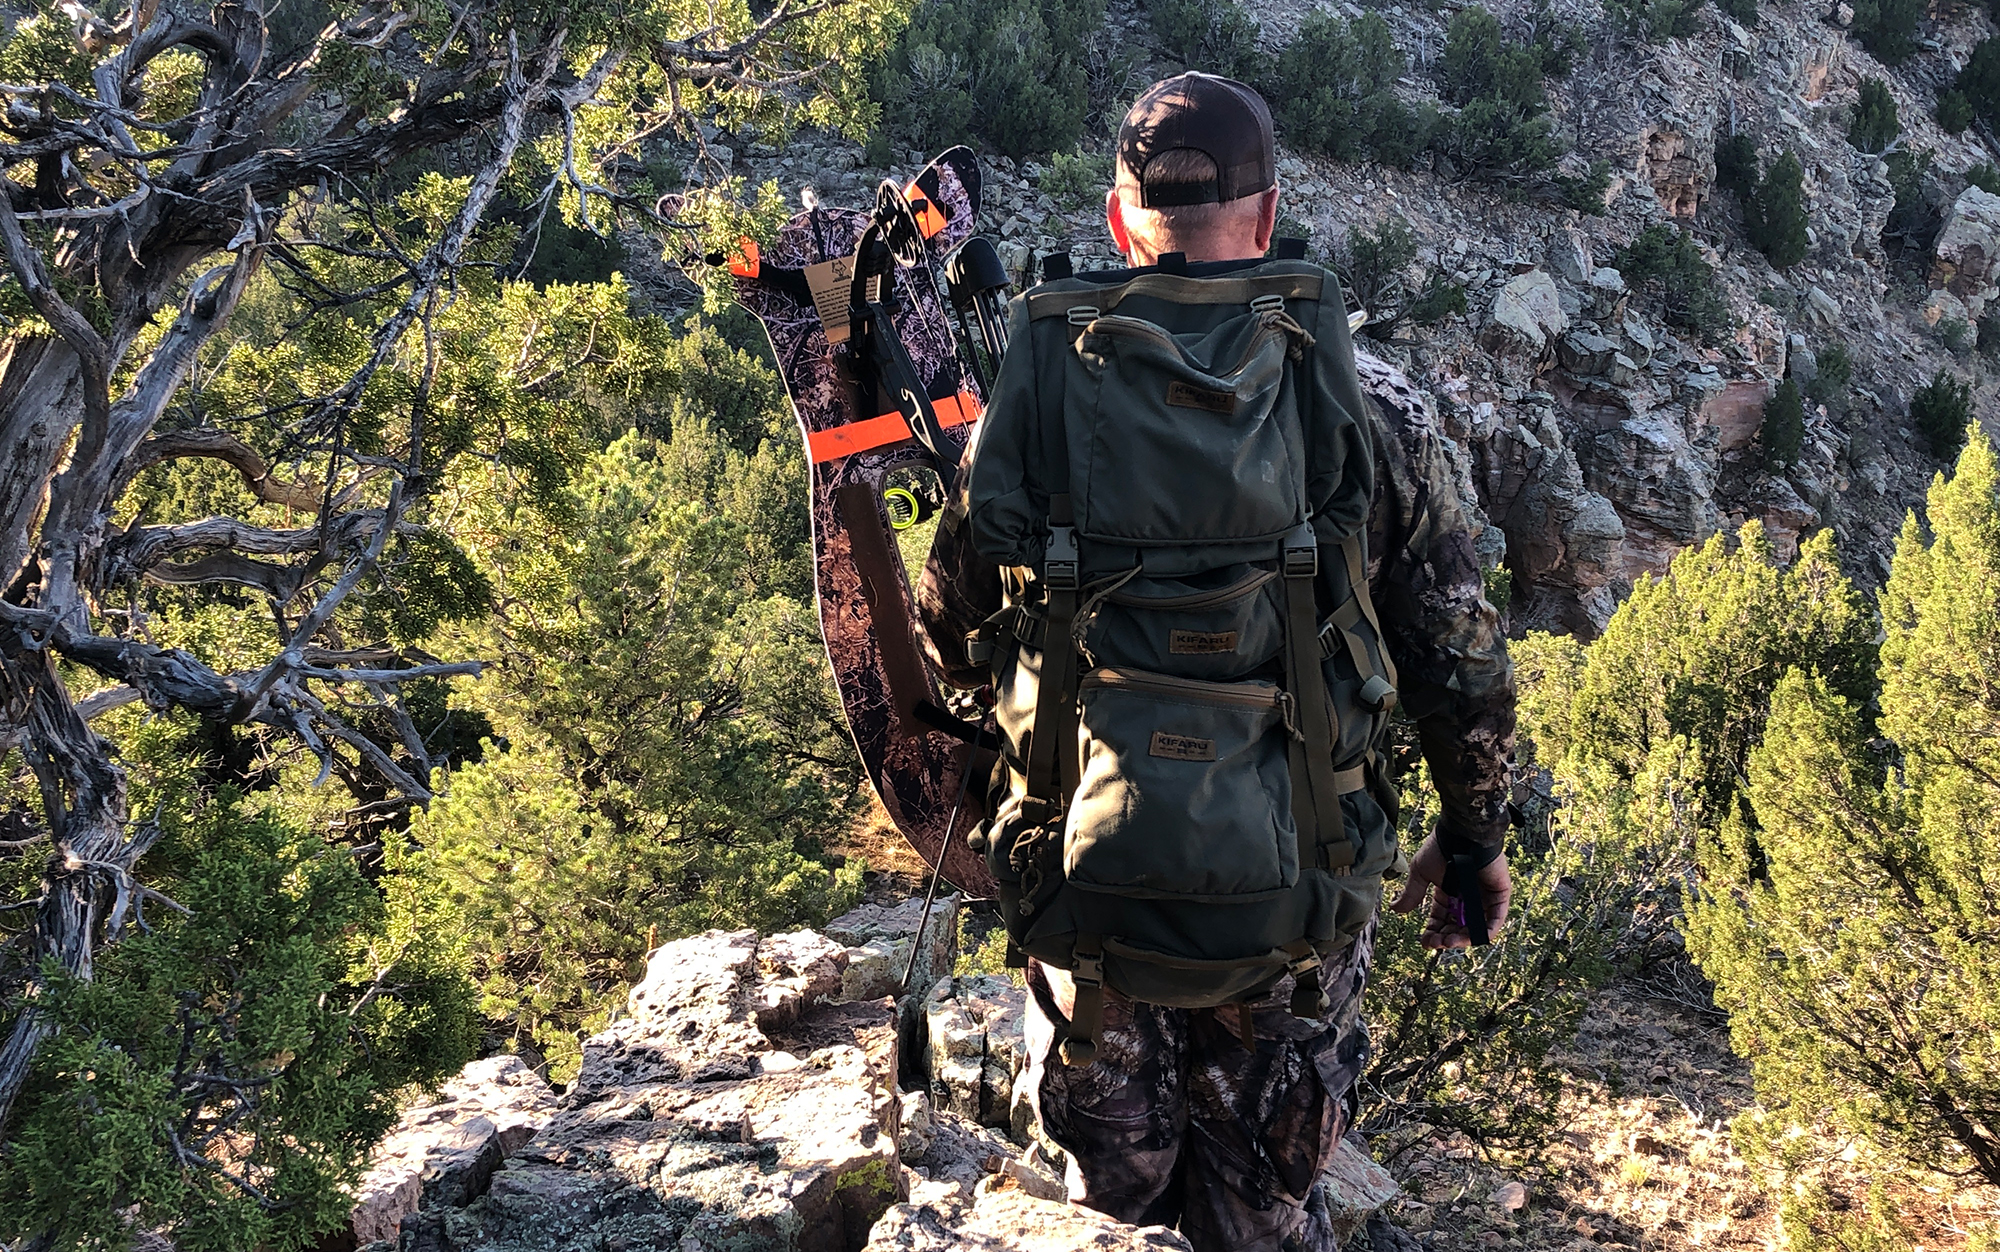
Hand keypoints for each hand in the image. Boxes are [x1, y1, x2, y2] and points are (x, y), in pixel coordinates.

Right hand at [1388, 832, 1511, 949]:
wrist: (1461, 832)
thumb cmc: (1441, 847)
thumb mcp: (1421, 873)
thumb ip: (1411, 893)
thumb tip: (1395, 909)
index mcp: (1448, 893)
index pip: (1441, 920)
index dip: (1434, 932)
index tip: (1425, 942)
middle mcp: (1466, 898)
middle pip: (1457, 927)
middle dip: (1446, 938)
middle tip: (1436, 943)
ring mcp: (1484, 897)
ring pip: (1475, 927)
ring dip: (1462, 939)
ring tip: (1449, 941)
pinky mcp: (1499, 895)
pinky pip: (1495, 920)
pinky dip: (1484, 932)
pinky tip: (1470, 938)